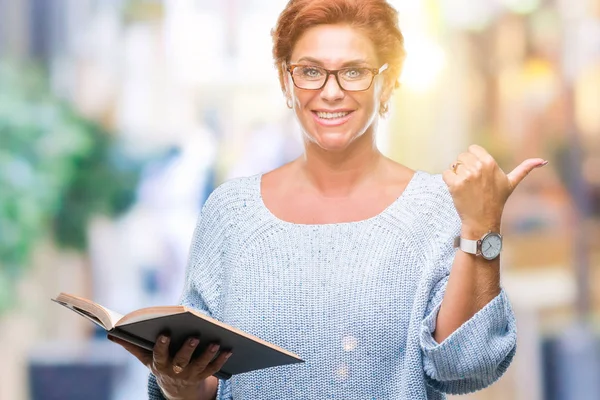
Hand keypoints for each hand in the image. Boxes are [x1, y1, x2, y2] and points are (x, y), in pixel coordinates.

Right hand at [108, 334, 231, 399]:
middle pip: (181, 361)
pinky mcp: (203, 376)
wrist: (177, 389)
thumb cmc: (160, 363)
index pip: (159, 355)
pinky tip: (229, 348)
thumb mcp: (145, 357)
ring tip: (216, 342)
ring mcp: (190, 375)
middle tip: (195, 336)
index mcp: (159, 364)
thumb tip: (110, 333)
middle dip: (187, 349)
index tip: (164, 333)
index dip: (162, 345)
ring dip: (208, 354)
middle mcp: (174, 371)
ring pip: (200, 365)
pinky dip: (221, 359)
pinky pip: (213, 369)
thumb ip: (131, 345)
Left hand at [442, 144, 546, 237]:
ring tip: (466, 187)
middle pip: (462, 156)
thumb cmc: (497, 201)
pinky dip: (448, 181)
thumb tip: (543, 161)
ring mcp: (466, 176)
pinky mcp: (455, 185)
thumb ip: (525, 169)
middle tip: (472, 182)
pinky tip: (457, 189)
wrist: (483, 220)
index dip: (473, 159)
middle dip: (464, 167)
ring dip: (456, 175)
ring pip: (453, 165)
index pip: (472, 149)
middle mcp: (479, 167)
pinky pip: (446, 174)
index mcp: (490, 162)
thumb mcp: (511, 183)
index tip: (478, 172)